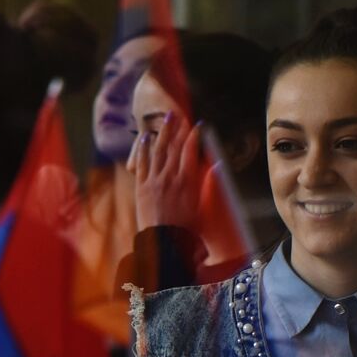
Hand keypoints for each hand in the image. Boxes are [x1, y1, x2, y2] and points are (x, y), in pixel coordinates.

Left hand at [128, 111, 205, 229]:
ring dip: (162, 132)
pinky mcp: (142, 187)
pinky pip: (142, 163)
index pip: (190, 151)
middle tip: (179, 114)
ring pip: (158, 150)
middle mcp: (170, 177)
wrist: (163, 242)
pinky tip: (145, 137)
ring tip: (165, 119)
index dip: (194, 136)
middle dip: (177, 129)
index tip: (197, 125)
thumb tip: (215, 167)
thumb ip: (206, 185)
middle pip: (174, 146)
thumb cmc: (185, 229)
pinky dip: (143, 149)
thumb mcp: (201, 207)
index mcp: (186, 181)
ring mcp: (154, 180)